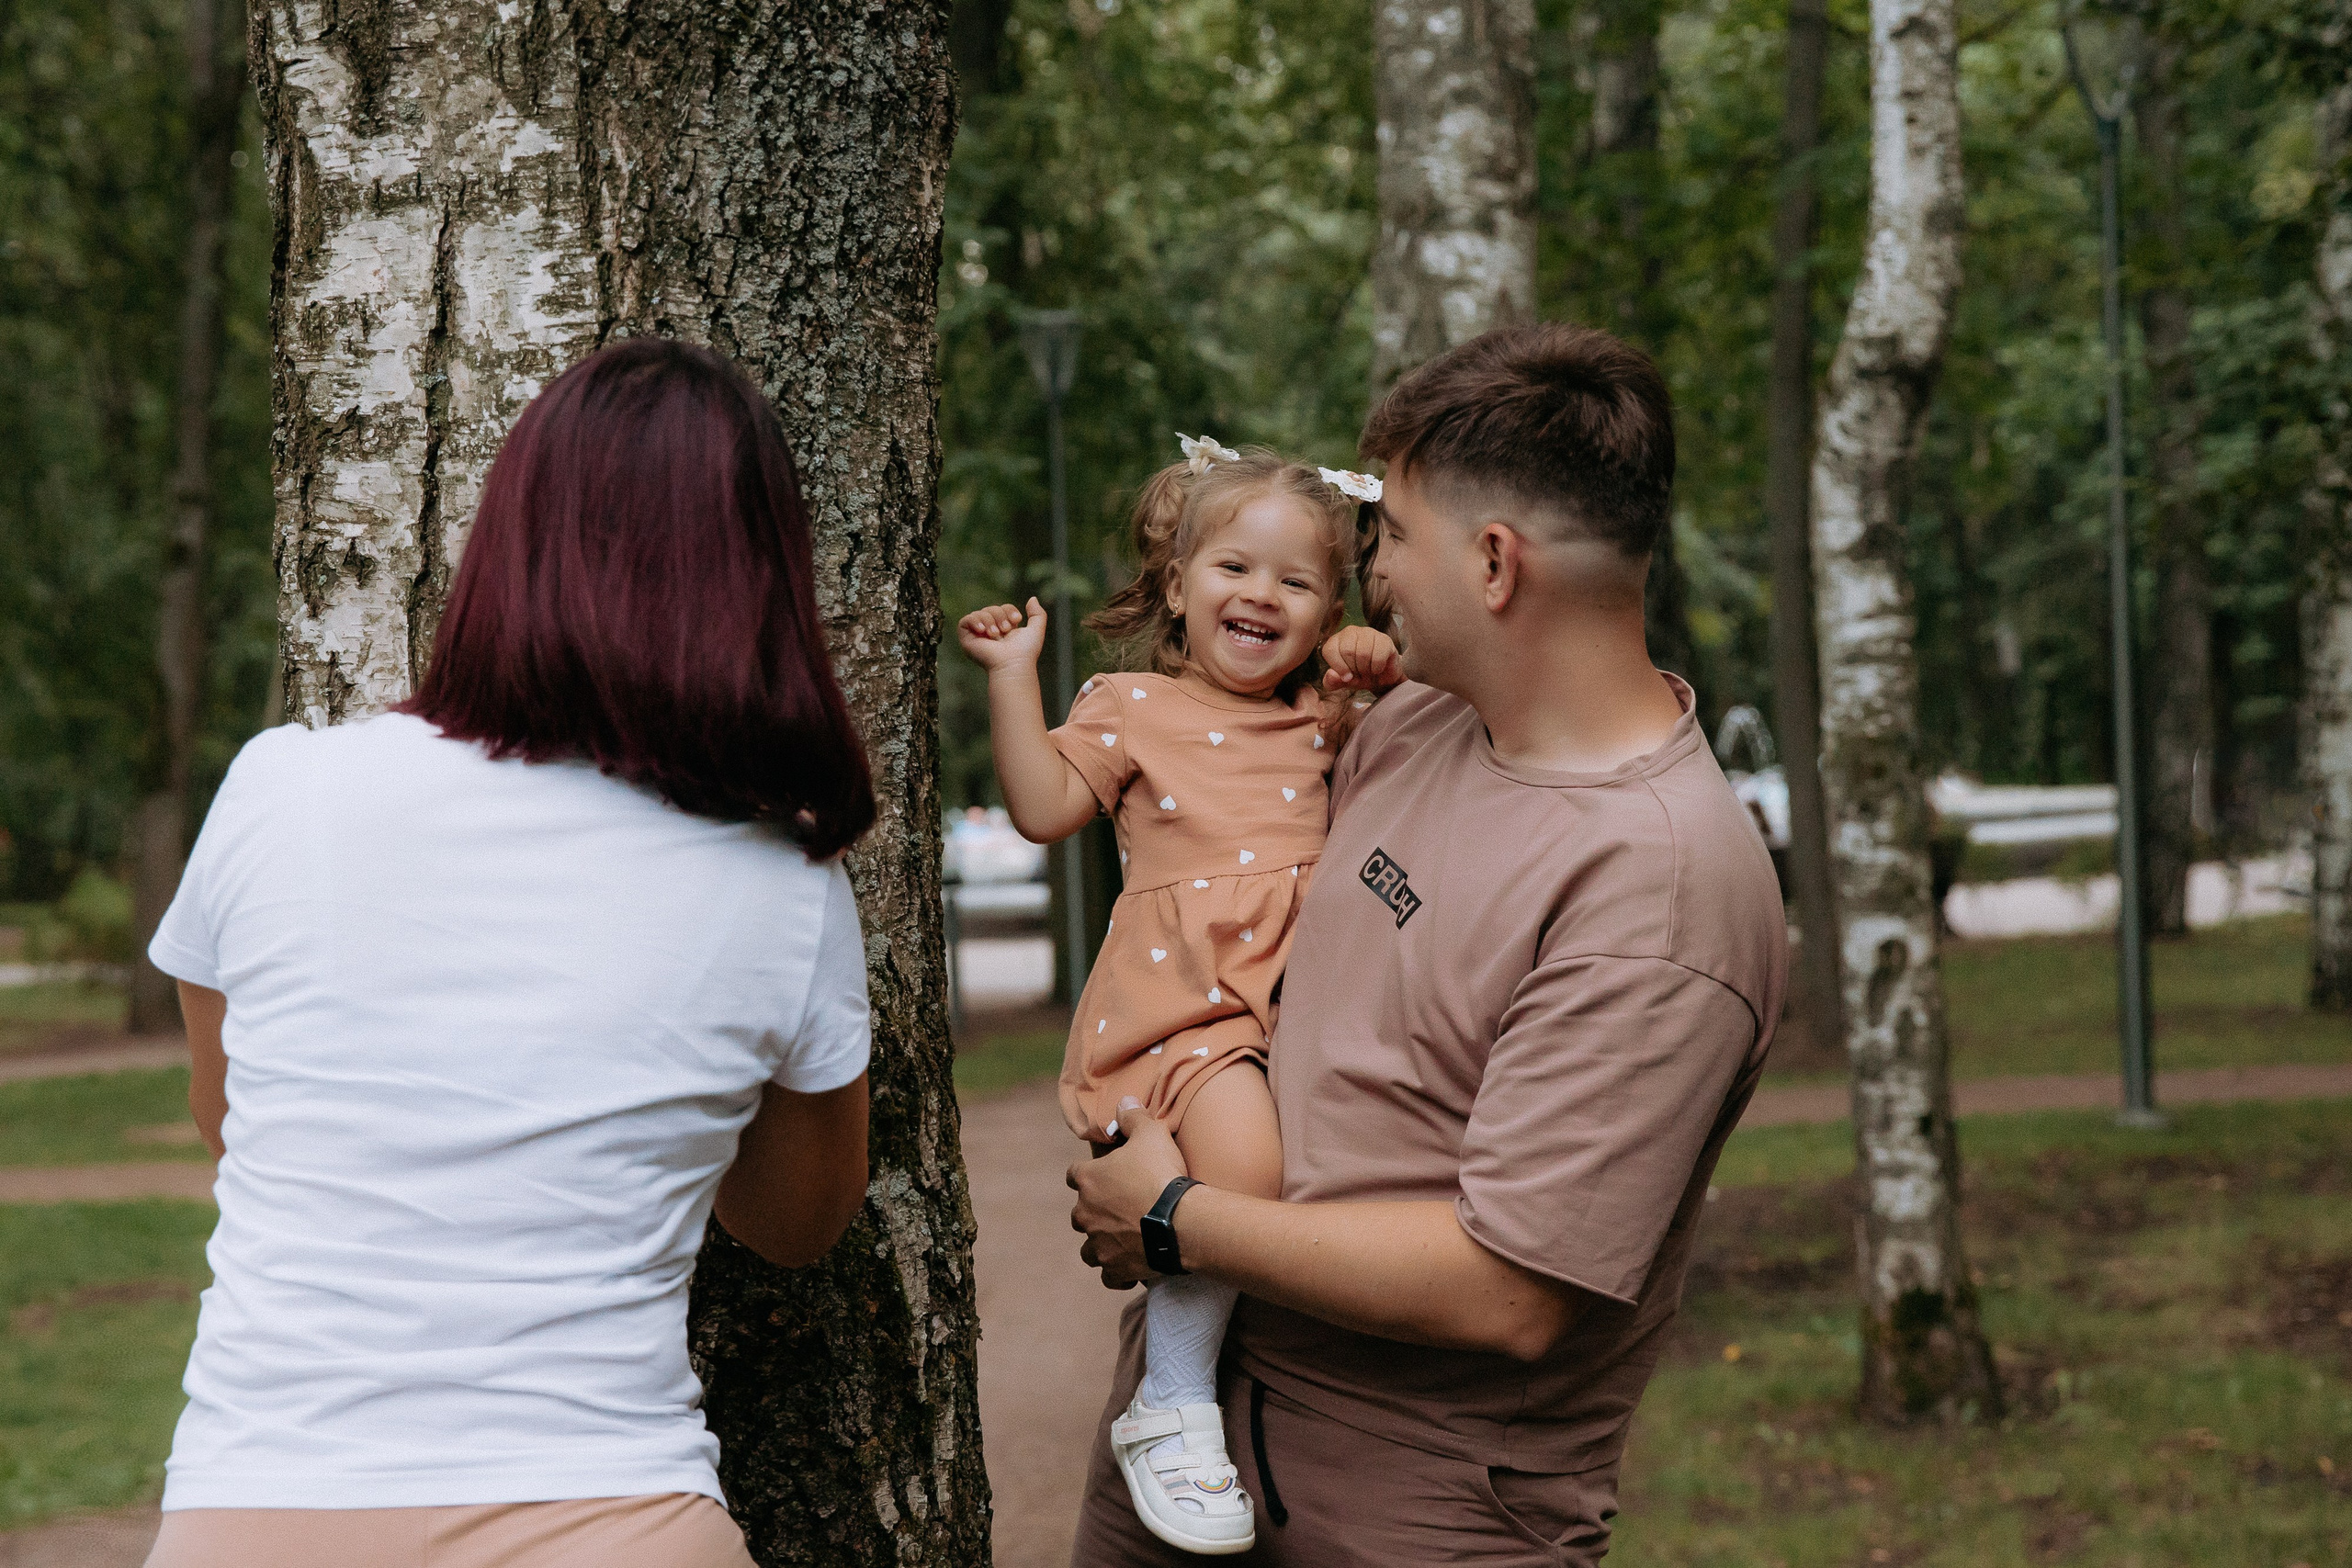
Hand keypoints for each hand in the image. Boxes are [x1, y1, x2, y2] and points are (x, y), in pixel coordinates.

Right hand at [958, 598, 1049, 671]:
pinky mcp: (967, 640)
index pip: (1002, 608)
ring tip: (995, 634)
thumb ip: (1038, 614)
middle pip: (991, 609)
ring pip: (979, 613)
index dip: (1009, 609)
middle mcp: (990, 632)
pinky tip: (983, 630)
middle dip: (999, 615)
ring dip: (989, 620)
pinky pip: (964, 621)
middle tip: (1005, 630)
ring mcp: (977, 636)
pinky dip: (974, 621)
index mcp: (1004, 630)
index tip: (1017, 620)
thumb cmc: (1025, 651)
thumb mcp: (1036, 629)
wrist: (1012, 664)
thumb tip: (1032, 598)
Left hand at [1068, 1101, 1189, 1288]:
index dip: (1088, 1175)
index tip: (1104, 1176)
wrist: (1180, 1222)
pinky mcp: (1114, 1269)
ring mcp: (1098, 1244)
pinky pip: (1108, 1276)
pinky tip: (1132, 1267)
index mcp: (1089, 1180)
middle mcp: (1086, 1214)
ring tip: (1124, 1240)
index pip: (1074, 1175)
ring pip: (1089, 1249)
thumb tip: (1124, 1101)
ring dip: (1102, 1245)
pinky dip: (1117, 1272)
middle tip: (1121, 1209)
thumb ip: (1133, 1117)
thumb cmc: (1162, 1175)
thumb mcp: (1151, 1134)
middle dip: (1095, 1213)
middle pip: (1079, 1215)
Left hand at [1322, 624, 1402, 692]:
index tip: (1347, 677)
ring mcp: (1368, 633)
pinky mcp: (1384, 639)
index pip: (1330, 650)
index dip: (1339, 668)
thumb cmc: (1359, 676)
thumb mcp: (1343, 682)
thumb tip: (1331, 674)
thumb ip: (1332, 681)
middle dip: (1354, 670)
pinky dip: (1377, 669)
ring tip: (1368, 671)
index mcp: (1335, 641)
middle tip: (1360, 674)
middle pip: (1347, 651)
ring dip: (1366, 670)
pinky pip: (1378, 656)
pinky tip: (1377, 669)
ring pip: (1363, 653)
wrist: (1382, 677)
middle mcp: (1350, 632)